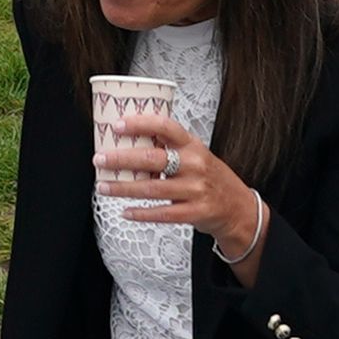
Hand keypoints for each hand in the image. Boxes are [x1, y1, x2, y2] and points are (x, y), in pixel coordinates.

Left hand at [102, 111, 269, 256]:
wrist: (238, 208)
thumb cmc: (209, 177)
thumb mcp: (195, 154)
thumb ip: (168, 146)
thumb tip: (129, 137)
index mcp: (192, 145)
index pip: (166, 127)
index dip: (140, 124)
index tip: (117, 125)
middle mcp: (194, 165)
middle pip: (153, 158)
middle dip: (121, 159)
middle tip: (100, 159)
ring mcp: (196, 189)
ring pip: (152, 188)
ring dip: (123, 188)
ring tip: (103, 186)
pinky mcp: (195, 212)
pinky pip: (162, 213)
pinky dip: (140, 214)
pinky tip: (126, 211)